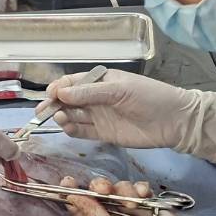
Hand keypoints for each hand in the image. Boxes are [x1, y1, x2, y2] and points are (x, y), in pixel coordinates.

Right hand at [38, 69, 215, 161]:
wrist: (173, 121)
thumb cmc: (148, 96)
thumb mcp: (118, 89)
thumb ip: (89, 93)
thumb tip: (61, 94)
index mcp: (99, 81)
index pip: (72, 84)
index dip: (58, 89)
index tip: (49, 96)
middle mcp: (96, 98)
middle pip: (68, 101)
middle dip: (54, 105)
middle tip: (42, 113)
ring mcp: (99, 116)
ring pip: (73, 116)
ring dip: (63, 117)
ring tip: (61, 119)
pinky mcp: (103, 134)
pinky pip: (82, 132)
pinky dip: (72, 130)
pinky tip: (67, 128)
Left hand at [64, 177, 215, 215]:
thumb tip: (73, 197)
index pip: (82, 211)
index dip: (73, 195)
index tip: (67, 182)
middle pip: (100, 196)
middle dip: (99, 187)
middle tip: (103, 189)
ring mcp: (135, 214)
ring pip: (120, 189)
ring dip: (122, 190)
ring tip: (132, 203)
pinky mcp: (153, 207)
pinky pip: (141, 190)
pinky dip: (140, 188)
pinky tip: (144, 195)